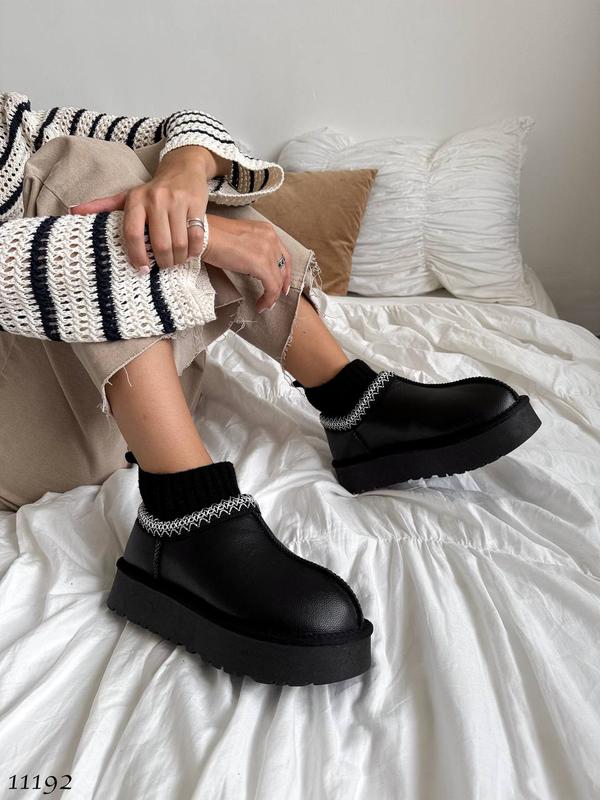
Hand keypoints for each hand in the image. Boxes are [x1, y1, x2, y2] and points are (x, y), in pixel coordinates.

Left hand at [69, 146, 228, 272]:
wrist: (182, 169)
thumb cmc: (152, 191)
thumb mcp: (127, 197)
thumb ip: (102, 206)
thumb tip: (72, 212)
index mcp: (135, 199)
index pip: (133, 234)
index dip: (137, 255)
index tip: (142, 269)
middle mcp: (156, 199)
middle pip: (159, 243)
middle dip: (163, 262)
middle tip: (163, 266)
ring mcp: (177, 201)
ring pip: (179, 243)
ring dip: (179, 258)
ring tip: (176, 261)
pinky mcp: (196, 204)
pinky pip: (196, 236)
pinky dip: (194, 250)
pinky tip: (190, 251)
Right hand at [203, 214, 291, 313]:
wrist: (202, 236)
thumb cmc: (212, 236)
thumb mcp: (239, 237)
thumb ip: (251, 247)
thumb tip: (251, 263)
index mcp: (265, 230)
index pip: (282, 253)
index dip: (284, 270)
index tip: (281, 282)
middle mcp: (270, 238)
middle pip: (283, 266)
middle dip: (281, 283)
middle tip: (276, 296)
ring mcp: (267, 251)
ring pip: (277, 279)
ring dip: (272, 295)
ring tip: (265, 304)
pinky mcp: (261, 265)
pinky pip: (271, 287)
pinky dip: (268, 299)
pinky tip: (260, 305)